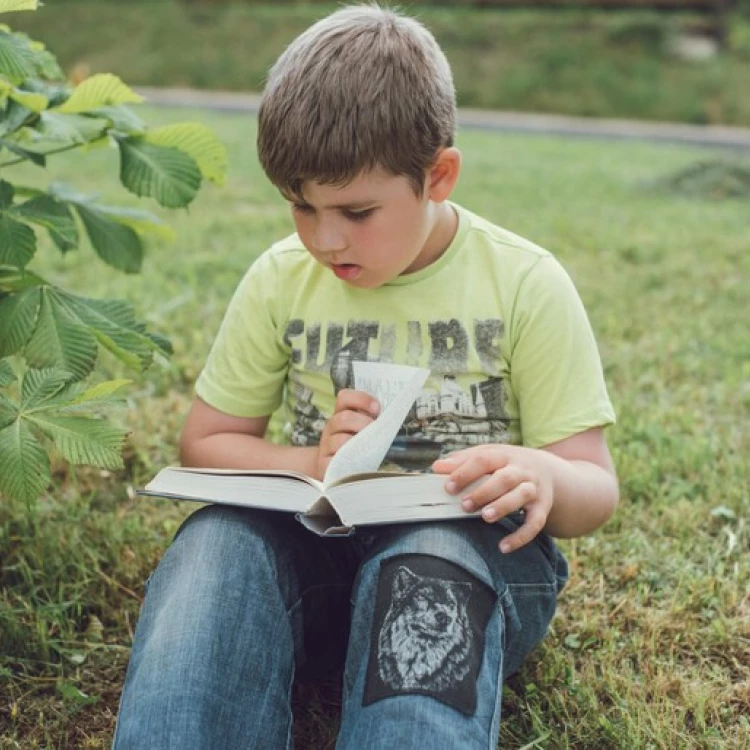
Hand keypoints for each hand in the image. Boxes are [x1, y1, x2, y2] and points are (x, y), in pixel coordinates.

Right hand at [315, 389, 379, 478]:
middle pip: (343, 418)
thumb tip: (391, 415)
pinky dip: (348, 459)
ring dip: (358, 441)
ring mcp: (326, 446)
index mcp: (341, 415)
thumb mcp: (363, 432)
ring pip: (340, 439)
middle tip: (375, 430)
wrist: (339, 472)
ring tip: (370, 447)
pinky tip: (359, 461)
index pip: (344, 398)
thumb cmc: (356, 449)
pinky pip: (335, 459)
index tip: (377, 408)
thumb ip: (372, 422)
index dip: (361, 399)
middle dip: (363, 422)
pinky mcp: (324, 464)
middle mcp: (331, 428)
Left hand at [432, 444, 553, 553]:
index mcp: (504, 455)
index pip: (484, 460)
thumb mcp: (488, 455)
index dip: (465, 473)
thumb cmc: (506, 464)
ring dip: (503, 506)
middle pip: (505, 478)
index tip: (448, 487)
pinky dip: (521, 536)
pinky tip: (503, 547)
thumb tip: (436, 467)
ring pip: (521, 496)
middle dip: (484, 492)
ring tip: (485, 517)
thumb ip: (462, 460)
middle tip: (464, 505)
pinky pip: (535, 523)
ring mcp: (534, 489)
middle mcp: (522, 470)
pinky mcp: (542, 508)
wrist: (548, 470)